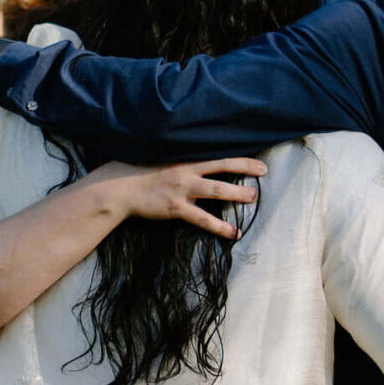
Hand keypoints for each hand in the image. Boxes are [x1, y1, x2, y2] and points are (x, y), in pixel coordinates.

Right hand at [113, 158, 267, 239]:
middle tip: (264, 171)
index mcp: (184, 157)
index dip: (236, 152)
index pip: (216, 151)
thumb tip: (196, 161)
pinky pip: (203, 219)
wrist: (119, 188)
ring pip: (217, 190)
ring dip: (237, 193)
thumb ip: (180, 159)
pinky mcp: (176, 208)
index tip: (252, 152)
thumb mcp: (161, 158)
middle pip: (223, 166)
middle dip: (245, 167)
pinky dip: (220, 226)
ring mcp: (182, 189)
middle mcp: (186, 170)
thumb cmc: (138, 172)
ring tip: (254, 198)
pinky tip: (233, 232)